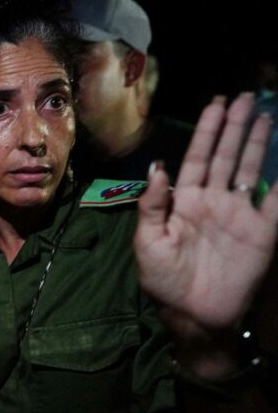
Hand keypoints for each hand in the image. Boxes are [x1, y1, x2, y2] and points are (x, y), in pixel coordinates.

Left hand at [136, 93, 277, 369]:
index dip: (208, 131)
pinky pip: (276, 202)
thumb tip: (158, 165)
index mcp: (185, 201)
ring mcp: (239, 214)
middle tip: (247, 97)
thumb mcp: (147, 242)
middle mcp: (214, 201)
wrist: (193, 315)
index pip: (199, 158)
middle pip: (227, 156)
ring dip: (257, 143)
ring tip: (265, 115)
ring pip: (250, 170)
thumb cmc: (164, 281)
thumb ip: (152, 204)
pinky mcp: (262, 232)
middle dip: (236, 127)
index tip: (217, 104)